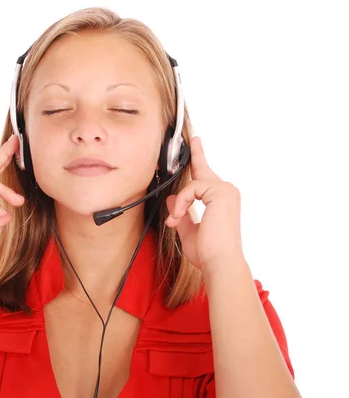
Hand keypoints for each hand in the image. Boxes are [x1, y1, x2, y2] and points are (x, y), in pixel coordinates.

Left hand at [164, 136, 243, 272]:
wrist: (219, 262)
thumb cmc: (208, 252)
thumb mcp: (189, 230)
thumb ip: (182, 213)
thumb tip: (173, 198)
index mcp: (222, 201)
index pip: (207, 178)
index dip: (200, 160)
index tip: (196, 144)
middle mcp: (227, 192)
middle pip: (203, 171)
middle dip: (196, 155)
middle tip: (195, 139)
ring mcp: (226, 190)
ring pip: (192, 184)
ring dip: (179, 204)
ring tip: (176, 220)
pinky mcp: (220, 192)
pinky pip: (191, 189)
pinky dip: (181, 204)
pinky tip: (179, 217)